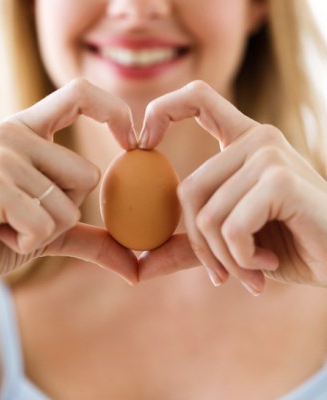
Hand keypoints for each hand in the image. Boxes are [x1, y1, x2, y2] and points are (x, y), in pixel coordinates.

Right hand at [0, 79, 137, 300]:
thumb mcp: (50, 232)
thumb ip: (93, 239)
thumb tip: (136, 267)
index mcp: (28, 130)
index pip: (80, 94)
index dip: (115, 112)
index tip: (133, 142)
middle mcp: (14, 132)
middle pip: (88, 175)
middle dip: (65, 211)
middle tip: (24, 214)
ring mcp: (1, 154)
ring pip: (69, 204)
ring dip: (45, 230)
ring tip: (7, 224)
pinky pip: (45, 224)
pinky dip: (28, 242)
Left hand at [138, 81, 326, 294]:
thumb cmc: (289, 246)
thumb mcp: (229, 244)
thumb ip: (187, 247)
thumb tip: (140, 266)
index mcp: (242, 142)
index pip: (197, 99)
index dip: (161, 111)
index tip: (141, 142)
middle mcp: (256, 140)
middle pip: (188, 191)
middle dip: (201, 245)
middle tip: (222, 272)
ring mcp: (269, 155)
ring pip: (207, 215)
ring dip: (225, 258)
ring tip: (251, 271)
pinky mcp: (281, 180)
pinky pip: (230, 227)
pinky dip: (242, 259)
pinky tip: (268, 263)